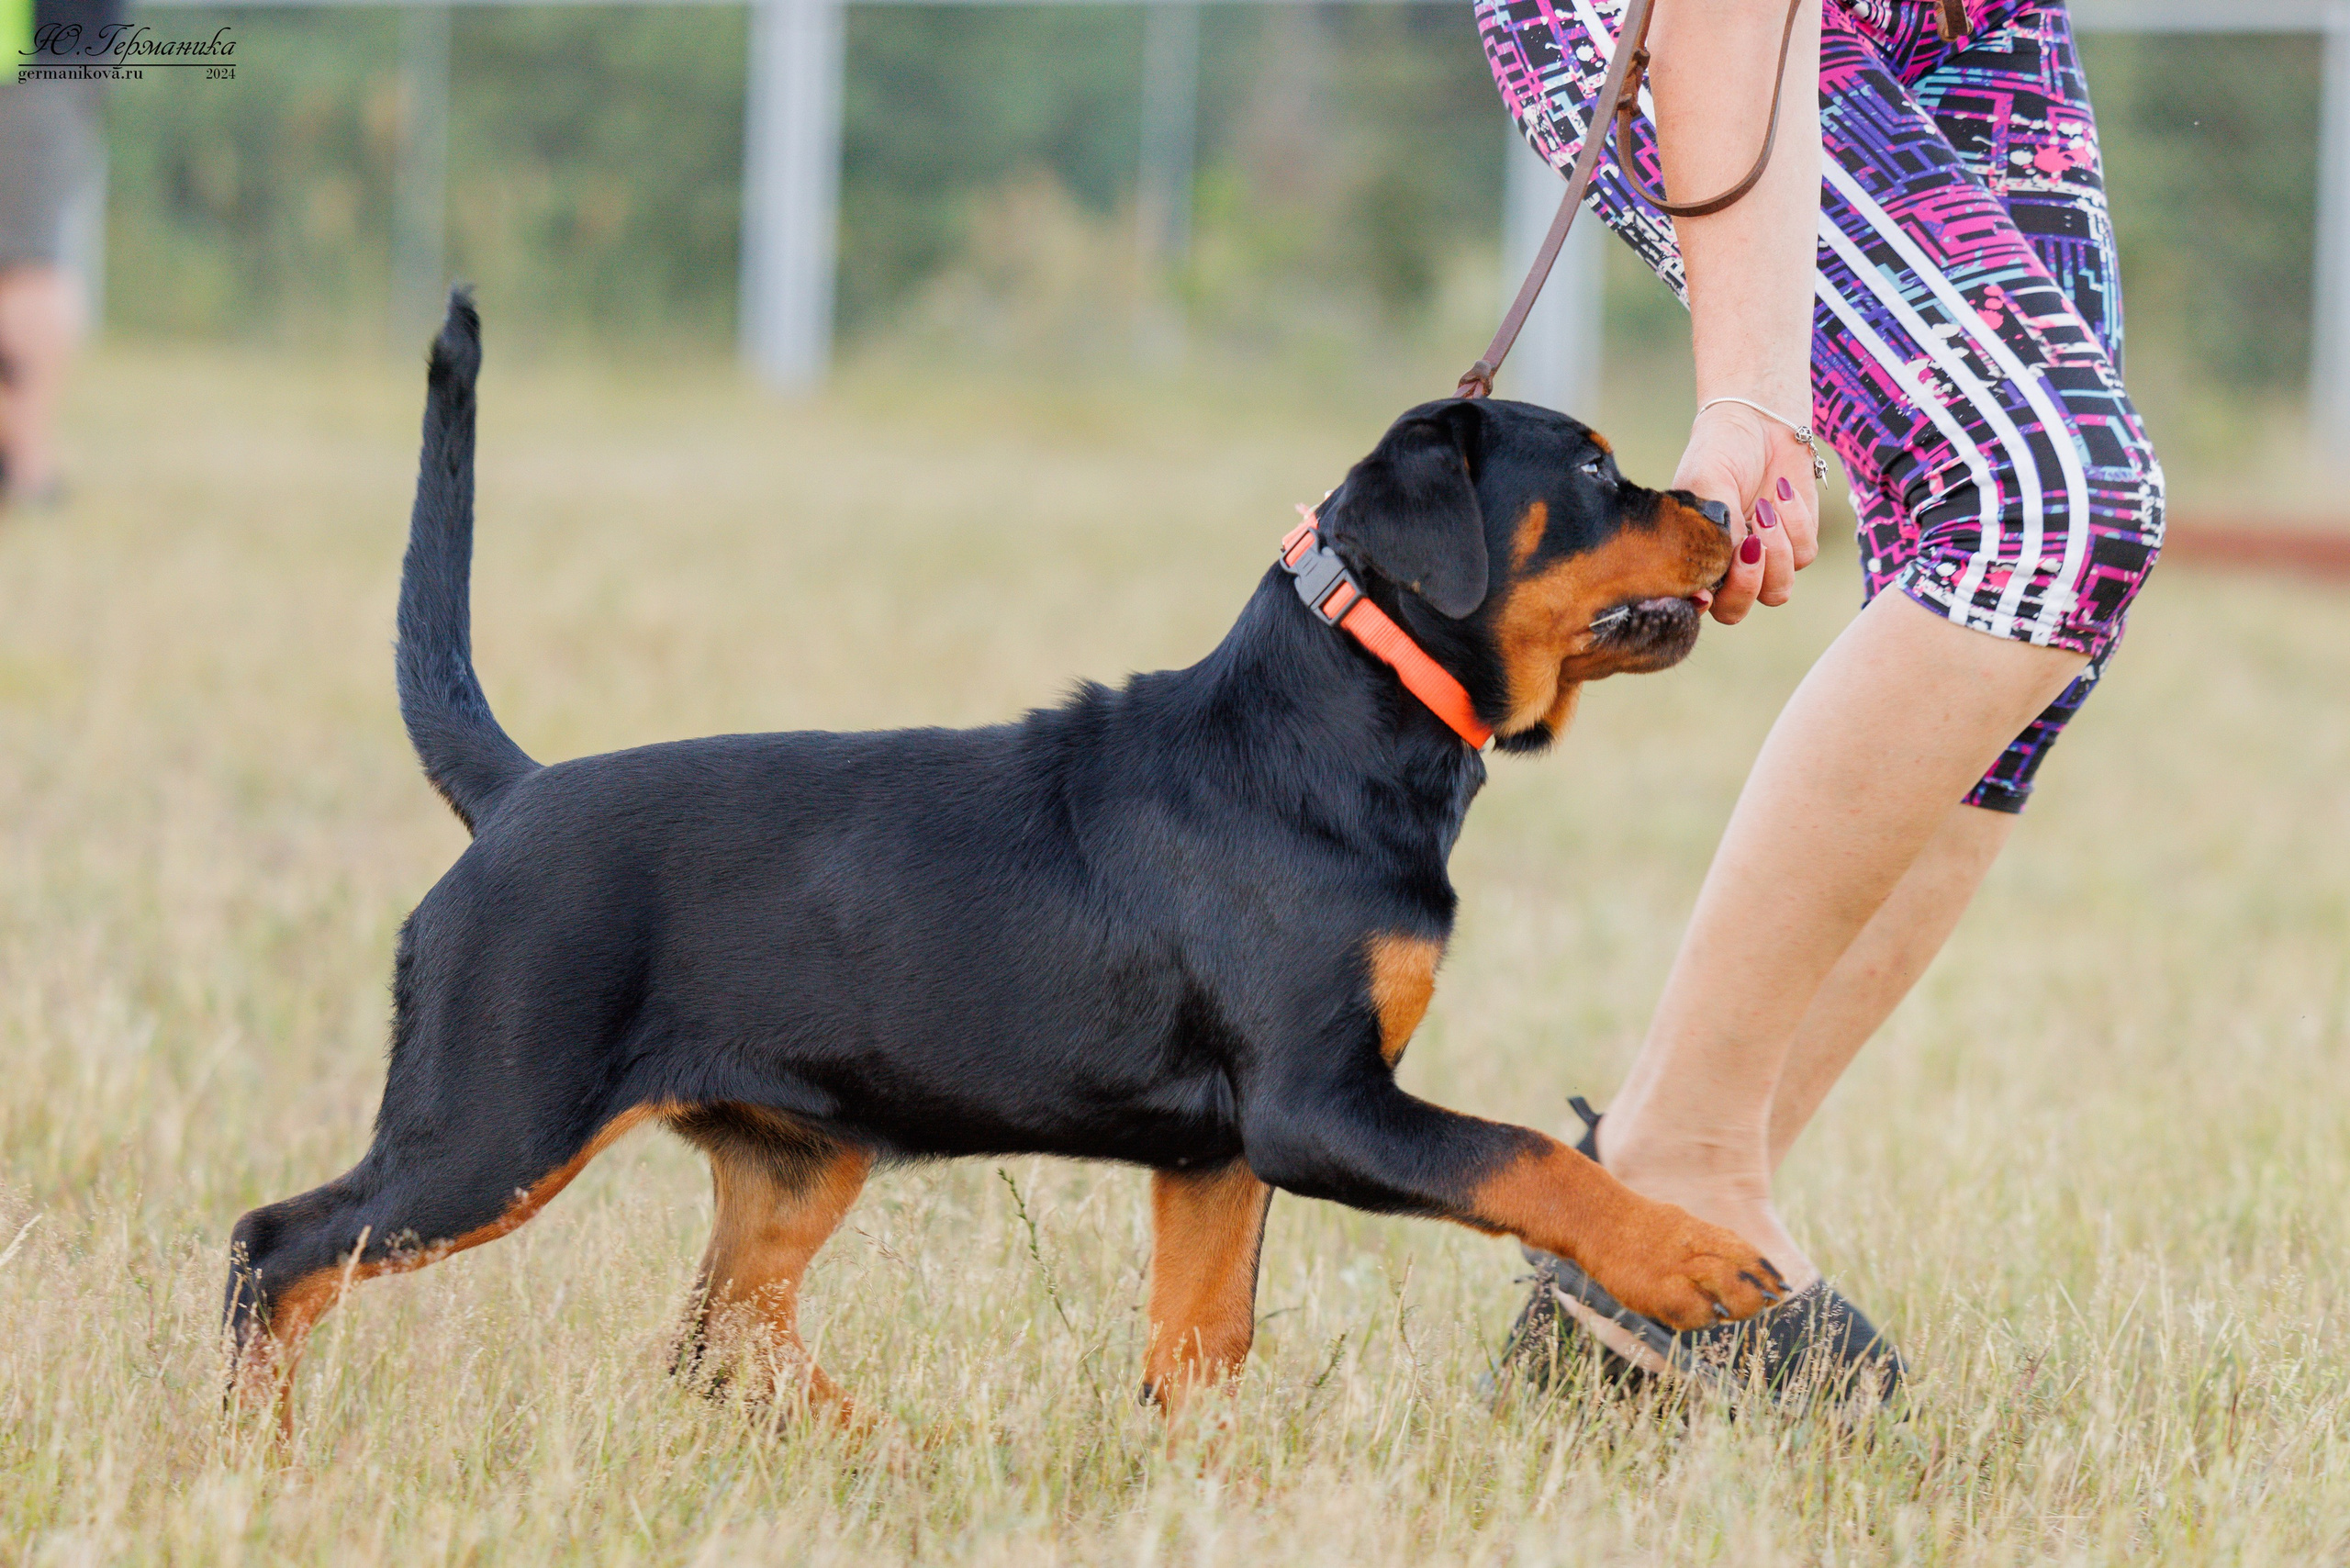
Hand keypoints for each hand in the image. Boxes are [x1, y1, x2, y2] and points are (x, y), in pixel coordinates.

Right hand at [1671, 400, 1819, 624]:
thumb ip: (1714, 534)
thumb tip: (1719, 576)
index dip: (1700, 605)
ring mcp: (1765, 559)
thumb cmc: (1720, 451)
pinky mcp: (1798, 543)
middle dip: (1746, 584)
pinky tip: (1782, 492)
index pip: (1694, 602)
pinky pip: (1804, 555)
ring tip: (1765, 509)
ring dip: (1776, 551)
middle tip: (1750, 546)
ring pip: (1776, 591)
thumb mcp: (1706, 487)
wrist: (1761, 420)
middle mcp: (1727, 566)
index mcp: (1693, 557)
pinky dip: (1796, 523)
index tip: (1705, 592)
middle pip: (1735, 611)